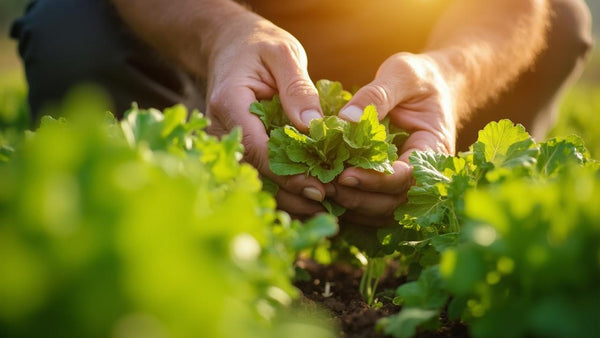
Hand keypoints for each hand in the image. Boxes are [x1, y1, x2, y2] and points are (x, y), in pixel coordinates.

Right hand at [204, 11, 326, 217]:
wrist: (230, 45)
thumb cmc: (258, 45)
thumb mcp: (283, 53)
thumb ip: (297, 88)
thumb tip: (313, 126)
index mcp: (228, 103)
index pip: (255, 148)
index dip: (286, 172)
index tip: (318, 186)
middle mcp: (220, 128)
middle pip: (254, 172)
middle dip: (290, 193)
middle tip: (327, 205)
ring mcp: (226, 140)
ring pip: (255, 178)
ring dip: (287, 197)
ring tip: (323, 210)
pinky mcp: (238, 146)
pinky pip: (259, 172)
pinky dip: (282, 187)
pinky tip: (308, 199)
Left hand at [329, 52, 457, 226]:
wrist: (431, 86)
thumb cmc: (419, 77)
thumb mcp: (402, 73)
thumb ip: (377, 94)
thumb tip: (347, 119)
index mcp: (433, 149)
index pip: (407, 176)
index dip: (377, 180)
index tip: (347, 175)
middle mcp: (422, 174)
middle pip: (393, 202)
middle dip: (359, 198)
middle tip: (325, 187)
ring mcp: (406, 184)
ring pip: (380, 210)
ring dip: (352, 206)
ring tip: (321, 191)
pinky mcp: (389, 186)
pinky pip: (371, 206)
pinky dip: (350, 205)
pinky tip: (325, 193)